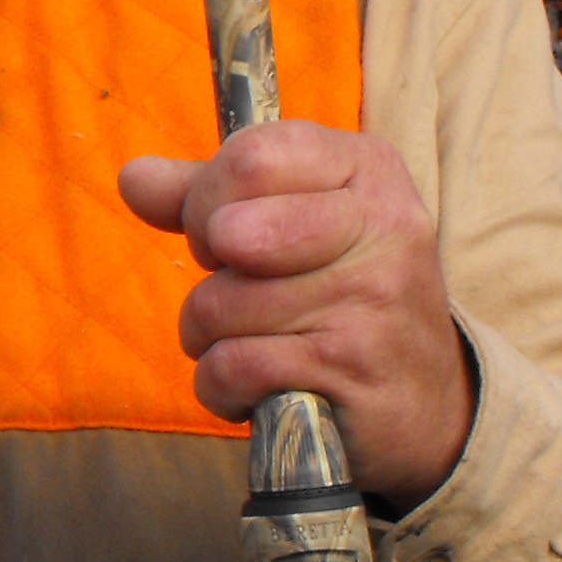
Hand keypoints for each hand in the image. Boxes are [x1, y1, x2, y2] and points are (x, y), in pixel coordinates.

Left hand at [118, 120, 474, 509]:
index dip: (209, 200)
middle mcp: (383, 223)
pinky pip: (231, 366)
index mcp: (365, 167)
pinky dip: (221, 386)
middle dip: (208, 271)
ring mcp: (373, 296)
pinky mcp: (352, 366)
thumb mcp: (292, 222)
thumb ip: (208, 193)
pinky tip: (257, 387)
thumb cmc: (340, 298)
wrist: (427, 404)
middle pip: (227, 228)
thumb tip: (134, 177)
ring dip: (210, 339)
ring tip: (256, 343)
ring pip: (218, 306)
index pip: (248, 158)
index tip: (229, 233)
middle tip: (243, 288)